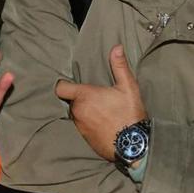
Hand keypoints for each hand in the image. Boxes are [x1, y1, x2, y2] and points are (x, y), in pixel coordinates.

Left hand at [55, 45, 146, 160]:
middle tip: (95, 97)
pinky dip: (88, 124)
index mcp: (84, 96)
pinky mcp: (84, 138)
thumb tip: (116, 47)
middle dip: (80, 98)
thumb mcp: (128, 87)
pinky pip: (81, 127)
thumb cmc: (130, 114)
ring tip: (100, 111)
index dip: (64, 84)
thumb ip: (119, 66)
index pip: (61, 88)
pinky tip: (102, 123)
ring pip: (76, 114)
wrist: (132, 145)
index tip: (72, 84)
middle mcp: (77, 111)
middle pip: (70, 101)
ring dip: (84, 112)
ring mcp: (79, 126)